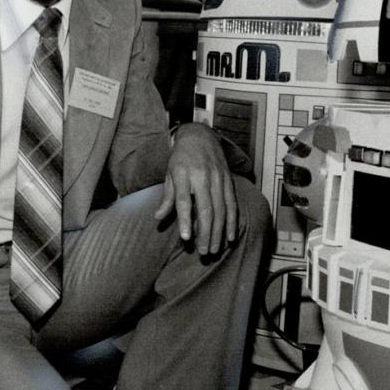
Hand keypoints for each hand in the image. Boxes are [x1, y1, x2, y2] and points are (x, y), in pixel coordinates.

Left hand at [154, 123, 238, 254]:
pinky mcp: (228, 181)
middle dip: (205, 233)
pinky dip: (231, 222)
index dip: (186, 220)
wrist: (200, 136)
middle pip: (206, 209)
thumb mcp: (170, 174)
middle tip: (202, 252)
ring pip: (220, 210)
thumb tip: (158, 217)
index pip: (184, 200)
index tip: (186, 238)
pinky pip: (232, 205)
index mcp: (183, 174)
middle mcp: (202, 177)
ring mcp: (218, 179)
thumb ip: (167, 197)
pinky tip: (230, 237)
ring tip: (213, 250)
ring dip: (218, 232)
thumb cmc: (181, 159)